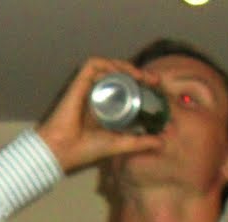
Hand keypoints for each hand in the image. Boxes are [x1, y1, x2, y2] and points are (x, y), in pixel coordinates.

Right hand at [35, 56, 165, 174]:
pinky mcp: (78, 81)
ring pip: (109, 67)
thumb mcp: (121, 144)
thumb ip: (141, 142)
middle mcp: (96, 94)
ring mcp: (87, 87)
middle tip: (154, 81)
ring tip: (142, 77)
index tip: (155, 88)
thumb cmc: (85, 149)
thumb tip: (163, 140)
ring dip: (127, 67)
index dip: (140, 85)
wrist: (64, 150)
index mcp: (104, 106)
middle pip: (119, 75)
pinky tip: (123, 73)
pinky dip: (109, 64)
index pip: (124, 88)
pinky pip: (95, 64)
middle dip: (138, 74)